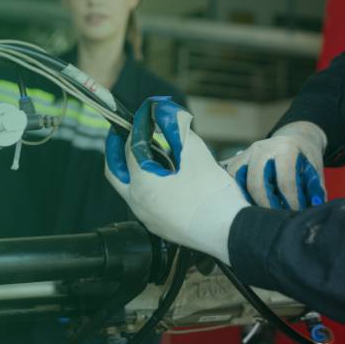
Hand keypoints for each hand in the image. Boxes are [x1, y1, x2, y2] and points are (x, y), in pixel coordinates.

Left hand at [105, 97, 247, 264]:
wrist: (230, 231)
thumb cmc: (213, 196)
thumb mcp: (195, 153)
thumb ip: (177, 128)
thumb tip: (165, 113)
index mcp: (143, 184)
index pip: (130, 148)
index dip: (136, 128)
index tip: (145, 116)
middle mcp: (138, 203)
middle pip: (115, 172)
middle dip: (116, 150)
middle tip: (122, 134)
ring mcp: (147, 218)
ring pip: (128, 188)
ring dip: (131, 167)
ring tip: (147, 151)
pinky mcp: (159, 226)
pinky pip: (143, 201)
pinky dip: (144, 183)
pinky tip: (163, 175)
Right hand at [224, 121, 326, 209]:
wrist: (296, 136)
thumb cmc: (306, 157)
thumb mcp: (316, 170)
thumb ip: (314, 191)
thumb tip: (310, 215)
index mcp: (286, 148)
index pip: (284, 181)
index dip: (290, 203)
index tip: (295, 215)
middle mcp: (264, 147)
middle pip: (256, 183)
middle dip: (265, 206)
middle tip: (275, 219)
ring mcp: (248, 151)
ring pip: (238, 179)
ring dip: (246, 199)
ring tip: (259, 212)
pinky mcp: (239, 157)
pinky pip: (230, 176)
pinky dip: (235, 191)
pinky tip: (245, 203)